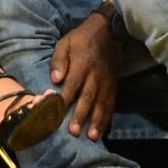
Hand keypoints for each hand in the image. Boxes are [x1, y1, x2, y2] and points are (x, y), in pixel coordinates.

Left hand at [50, 14, 122, 139]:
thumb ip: (59, 60)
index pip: (73, 84)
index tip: (57, 113)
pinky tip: (102, 130)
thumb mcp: (66, 42)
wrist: (109, 30)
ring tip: (92, 136)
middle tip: (74, 131)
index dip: (65, 99)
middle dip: (81, 115)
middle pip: (88, 97)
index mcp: (82, 63)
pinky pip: (111, 103)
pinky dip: (107, 117)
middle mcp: (95, 75)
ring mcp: (106, 81)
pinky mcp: (113, 85)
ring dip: (97, 121)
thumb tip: (55, 79)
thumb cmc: (82, 38)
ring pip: (102, 103)